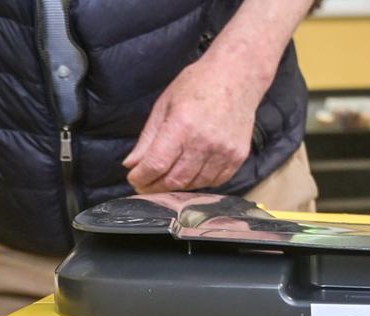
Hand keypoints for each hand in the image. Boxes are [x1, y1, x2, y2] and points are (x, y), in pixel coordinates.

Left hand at [124, 50, 267, 192]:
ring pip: (193, 184)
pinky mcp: (238, 156)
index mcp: (182, 125)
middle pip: (174, 180)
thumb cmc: (197, 85)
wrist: (237, 75)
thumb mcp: (164, 105)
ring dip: (176, 187)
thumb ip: (147, 138)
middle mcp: (205, 141)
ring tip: (167, 178)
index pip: (156, 164)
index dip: (141, 178)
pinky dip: (199, 183)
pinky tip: (191, 173)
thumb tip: (131, 165)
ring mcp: (224, 151)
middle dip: (155, 187)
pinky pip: (214, 182)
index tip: (134, 179)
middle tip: (146, 185)